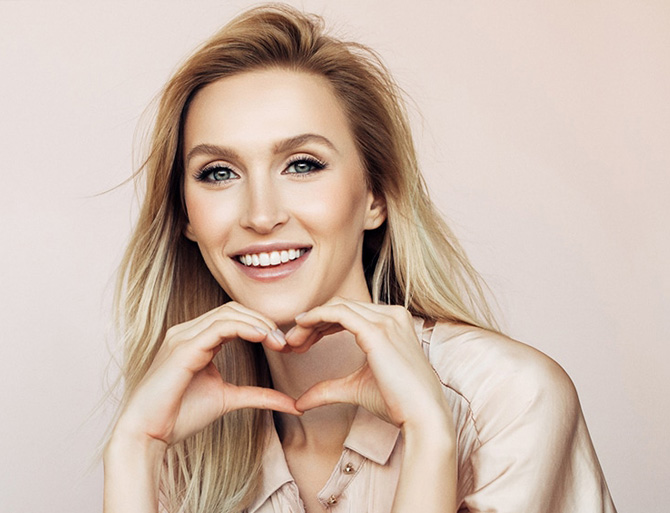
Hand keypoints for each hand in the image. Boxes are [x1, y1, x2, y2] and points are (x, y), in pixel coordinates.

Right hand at [112, 302, 300, 448]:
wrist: (148, 434)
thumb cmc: (180, 415)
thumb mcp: (229, 399)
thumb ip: (258, 395)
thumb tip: (293, 403)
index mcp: (196, 339)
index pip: (233, 316)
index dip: (260, 324)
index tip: (282, 344)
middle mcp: (187, 332)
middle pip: (233, 309)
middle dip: (262, 321)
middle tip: (283, 341)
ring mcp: (182, 337)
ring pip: (227, 314)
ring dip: (257, 323)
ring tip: (276, 341)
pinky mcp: (182, 348)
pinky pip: (218, 327)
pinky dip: (244, 328)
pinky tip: (261, 337)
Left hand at [287, 298, 453, 431]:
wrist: (422, 416)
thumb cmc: (397, 403)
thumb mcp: (356, 388)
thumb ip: (329, 389)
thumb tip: (299, 402)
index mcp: (393, 323)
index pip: (350, 313)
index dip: (321, 325)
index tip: (301, 343)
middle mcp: (392, 315)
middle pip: (341, 307)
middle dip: (313, 322)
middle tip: (291, 342)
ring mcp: (386, 320)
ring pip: (337, 307)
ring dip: (310, 321)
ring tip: (292, 341)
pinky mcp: (377, 330)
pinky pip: (338, 312)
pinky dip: (316, 317)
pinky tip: (300, 328)